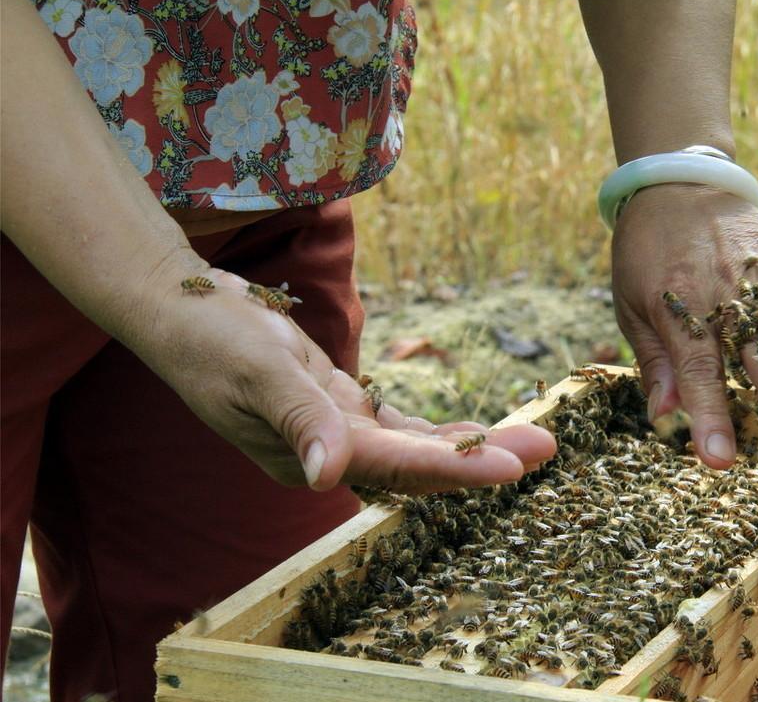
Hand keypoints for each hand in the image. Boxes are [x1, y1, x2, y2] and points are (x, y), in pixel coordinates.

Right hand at [131, 267, 555, 493]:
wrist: (179, 311)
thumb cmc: (211, 336)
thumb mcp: (257, 370)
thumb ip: (298, 420)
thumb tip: (325, 476)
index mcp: (309, 455)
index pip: (396, 465)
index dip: (456, 466)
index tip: (513, 465)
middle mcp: (328, 456)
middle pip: (419, 465)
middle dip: (484, 458)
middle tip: (548, 449)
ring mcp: (335, 434)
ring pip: (416, 448)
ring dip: (472, 445)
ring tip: (535, 440)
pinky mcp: (337, 409)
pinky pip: (398, 428)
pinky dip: (436, 430)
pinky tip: (476, 429)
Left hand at [611, 184, 757, 468]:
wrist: (674, 182)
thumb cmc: (646, 252)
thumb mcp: (630, 304)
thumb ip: (654, 361)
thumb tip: (664, 415)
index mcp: (681, 308)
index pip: (696, 371)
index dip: (708, 415)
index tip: (717, 457)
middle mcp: (729, 294)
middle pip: (753, 344)